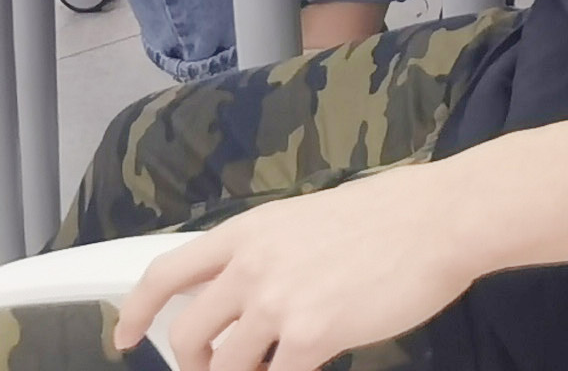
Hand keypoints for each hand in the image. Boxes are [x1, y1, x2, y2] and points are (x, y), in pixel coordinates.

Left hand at [113, 163, 476, 370]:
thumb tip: (255, 287)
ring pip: (226, 365)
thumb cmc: (393, 213)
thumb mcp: (312, 217)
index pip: (166, 274)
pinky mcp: (312, 335)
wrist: (442, 219)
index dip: (136, 311)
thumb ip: (273, 250)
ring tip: (268, 369)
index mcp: (250, 232)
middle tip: (214, 369)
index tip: (125, 336)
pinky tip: (305, 368)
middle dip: (195, 363)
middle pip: (188, 333)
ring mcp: (279, 303)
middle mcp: (253, 266)